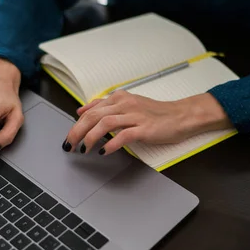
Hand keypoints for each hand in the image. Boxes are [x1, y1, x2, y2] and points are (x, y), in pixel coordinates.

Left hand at [63, 90, 231, 154]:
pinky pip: (123, 135)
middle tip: (69, 145)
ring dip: (90, 138)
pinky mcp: (144, 128)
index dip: (76, 124)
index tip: (68, 136)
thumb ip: (105, 107)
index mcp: (119, 98)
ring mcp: (135, 116)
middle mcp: (124, 104)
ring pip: (104, 124)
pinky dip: (111, 144)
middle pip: (93, 116)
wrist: (181, 116)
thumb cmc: (155, 113)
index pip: (91, 110)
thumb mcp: (128, 104)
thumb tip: (81, 110)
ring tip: (83, 149)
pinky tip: (104, 152)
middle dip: (77, 132)